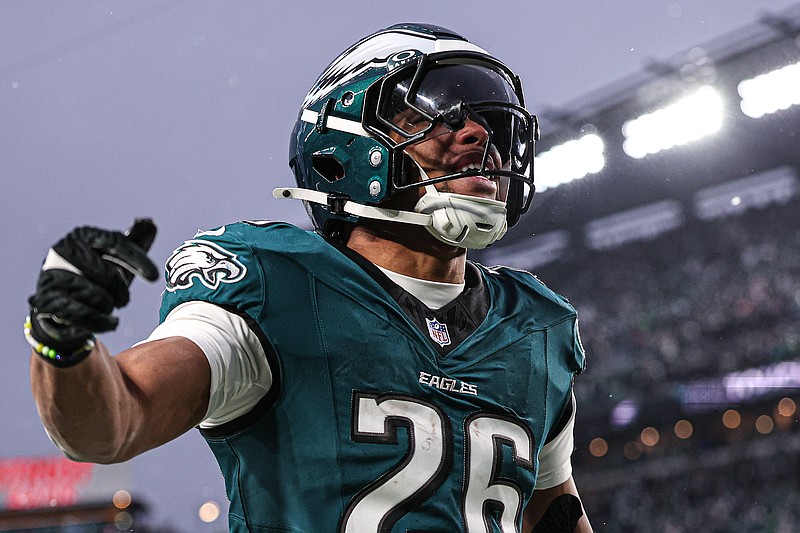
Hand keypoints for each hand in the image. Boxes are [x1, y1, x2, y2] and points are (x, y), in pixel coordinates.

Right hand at [27, 219, 158, 365]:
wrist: (62, 306)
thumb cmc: (96, 277)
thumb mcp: (117, 259)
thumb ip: (135, 242)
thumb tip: (150, 223)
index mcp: (83, 235)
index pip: (115, 243)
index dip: (137, 260)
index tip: (154, 277)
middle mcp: (63, 250)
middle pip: (107, 273)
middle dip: (121, 291)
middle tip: (123, 300)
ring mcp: (52, 275)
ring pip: (97, 296)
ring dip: (109, 305)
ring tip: (107, 306)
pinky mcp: (46, 301)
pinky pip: (83, 314)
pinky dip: (102, 322)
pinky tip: (111, 322)